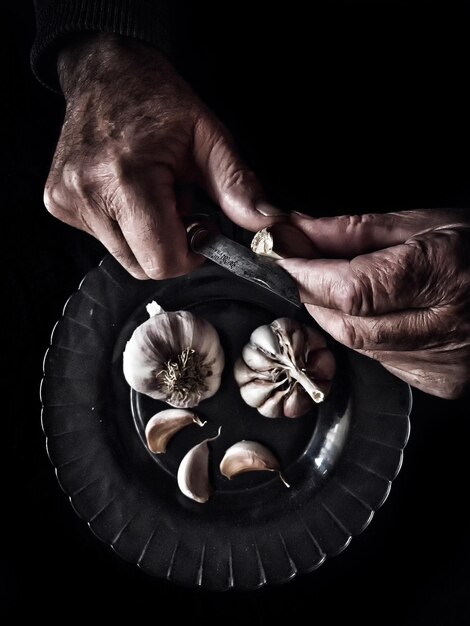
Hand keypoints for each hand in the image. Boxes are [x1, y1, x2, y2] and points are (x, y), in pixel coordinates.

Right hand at [44, 34, 282, 278]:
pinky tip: (129, 193)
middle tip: (178, 205)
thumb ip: (237, 186)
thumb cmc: (156, 98)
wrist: (105, 69)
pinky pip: (105, 240)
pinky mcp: (59, 203)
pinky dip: (125, 226)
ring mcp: (68, 201)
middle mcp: (88, 194)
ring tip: (153, 193)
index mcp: (126, 178)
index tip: (201, 228)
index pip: (162, 260)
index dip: (191, 254)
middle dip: (170, 246)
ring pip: (124, 257)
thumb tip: (269, 224)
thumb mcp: (208, 136)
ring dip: (147, 236)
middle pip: (143, 267)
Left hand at [279, 209, 469, 398]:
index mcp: (443, 274)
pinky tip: (381, 314)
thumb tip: (291, 233)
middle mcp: (446, 327)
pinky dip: (365, 336)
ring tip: (346, 287)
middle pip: (347, 324)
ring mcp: (444, 364)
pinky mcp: (441, 382)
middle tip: (305, 269)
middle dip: (314, 296)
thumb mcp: (421, 223)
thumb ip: (350, 232)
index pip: (350, 288)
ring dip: (337, 316)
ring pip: (359, 345)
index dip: (305, 275)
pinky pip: (380, 360)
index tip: (279, 257)